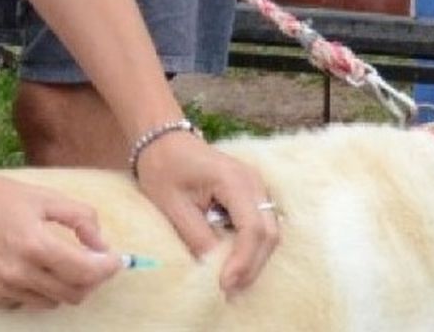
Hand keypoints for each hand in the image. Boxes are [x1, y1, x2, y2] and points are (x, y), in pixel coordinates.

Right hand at [0, 169, 120, 308]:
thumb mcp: (41, 196)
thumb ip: (79, 217)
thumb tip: (101, 243)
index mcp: (36, 245)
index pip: (87, 272)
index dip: (108, 268)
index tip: (116, 260)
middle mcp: (19, 273)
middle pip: (73, 294)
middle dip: (89, 279)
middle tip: (90, 261)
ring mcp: (0, 289)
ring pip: (49, 302)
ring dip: (61, 285)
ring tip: (54, 261)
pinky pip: (22, 302)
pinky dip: (32, 289)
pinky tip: (23, 266)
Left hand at [133, 129, 280, 296]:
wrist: (164, 141)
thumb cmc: (164, 167)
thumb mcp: (172, 205)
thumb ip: (196, 236)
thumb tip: (214, 269)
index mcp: (234, 179)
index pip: (251, 227)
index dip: (242, 260)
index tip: (224, 284)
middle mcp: (253, 182)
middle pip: (268, 233)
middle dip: (252, 266)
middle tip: (228, 292)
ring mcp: (257, 188)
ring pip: (269, 233)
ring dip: (253, 260)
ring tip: (230, 283)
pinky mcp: (252, 196)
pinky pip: (260, 227)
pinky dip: (250, 249)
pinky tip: (233, 265)